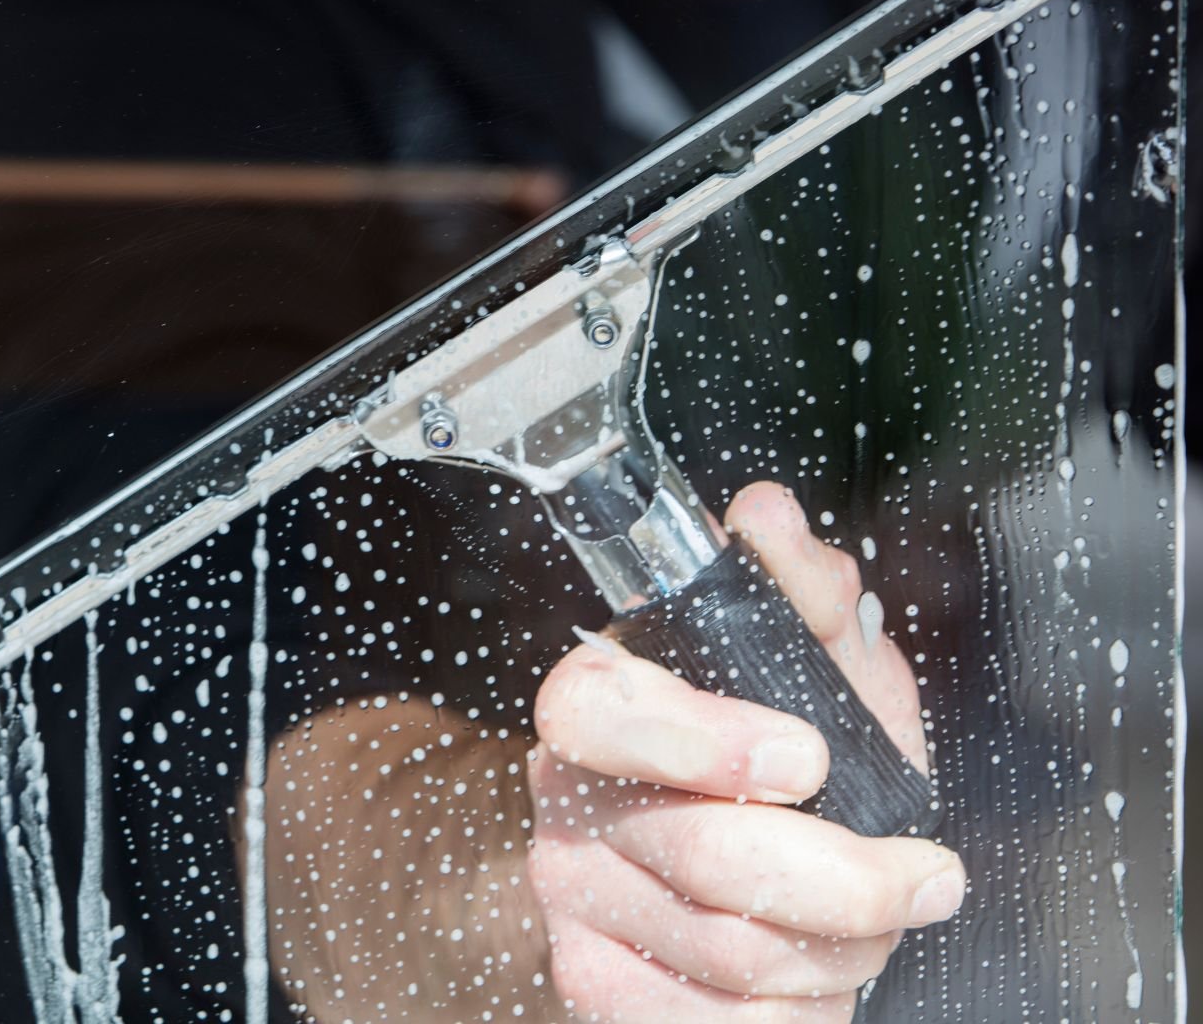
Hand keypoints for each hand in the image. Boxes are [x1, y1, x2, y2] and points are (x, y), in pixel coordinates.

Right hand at [526, 481, 962, 1020]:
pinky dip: (801, 1010)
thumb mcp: (808, 665)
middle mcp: (570, 800)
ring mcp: (576, 900)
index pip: (602, 713)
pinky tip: (816, 971)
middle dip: (851, 881)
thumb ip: (800, 594)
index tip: (808, 757)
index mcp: (599, 705)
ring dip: (843, 949)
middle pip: (707, 859)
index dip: (705, 740)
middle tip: (924, 876)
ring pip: (730, 954)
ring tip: (874, 918)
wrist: (693, 855)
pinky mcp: (597, 986)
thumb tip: (766, 518)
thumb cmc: (764, 749)